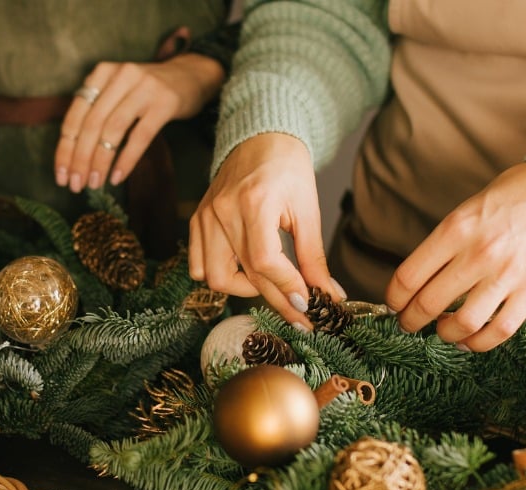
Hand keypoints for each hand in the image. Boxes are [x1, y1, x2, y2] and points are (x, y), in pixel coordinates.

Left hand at [55, 53, 223, 191]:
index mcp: (102, 74)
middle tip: (76, 185)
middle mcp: (120, 76)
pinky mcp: (164, 103)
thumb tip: (72, 155)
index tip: (60, 175)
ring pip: (113, 130)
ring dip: (100, 162)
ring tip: (95, 184)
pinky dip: (126, 160)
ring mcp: (144, 88)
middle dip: (80, 159)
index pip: (75, 116)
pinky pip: (140, 136)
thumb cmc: (147, 91)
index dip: (65, 149)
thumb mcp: (117, 91)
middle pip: (91, 125)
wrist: (191, 75)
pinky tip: (117, 177)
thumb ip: (96, 110)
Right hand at [188, 133, 339, 327]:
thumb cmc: (287, 167)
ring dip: (244, 291)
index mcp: (255, 202)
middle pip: (244, 275)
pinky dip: (219, 277)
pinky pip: (198, 264)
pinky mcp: (197, 220)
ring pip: (214, 277)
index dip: (287, 288)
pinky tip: (244, 274)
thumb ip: (313, 255)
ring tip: (270, 287)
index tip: (308, 305)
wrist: (260, 137)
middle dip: (276, 300)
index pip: (264, 261)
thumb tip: (328, 294)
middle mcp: (223, 210)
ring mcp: (205, 216)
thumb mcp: (308, 209)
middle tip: (300, 315)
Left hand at [385, 161, 525, 350]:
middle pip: (430, 304)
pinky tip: (469, 340)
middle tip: (409, 323)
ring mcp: (508, 274)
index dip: (394, 298)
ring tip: (441, 331)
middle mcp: (480, 253)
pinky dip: (478, 343)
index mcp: (457, 229)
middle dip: (411, 321)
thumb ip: (444, 245)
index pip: (409, 276)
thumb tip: (417, 282)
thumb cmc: (509, 200)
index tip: (394, 304)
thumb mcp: (467, 210)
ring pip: (463, 323)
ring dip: (444, 335)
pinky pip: (499, 330)